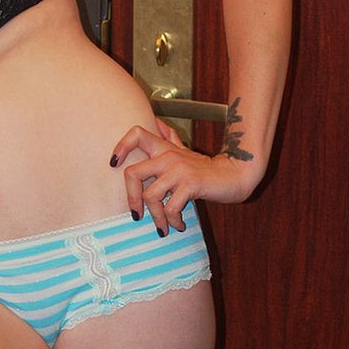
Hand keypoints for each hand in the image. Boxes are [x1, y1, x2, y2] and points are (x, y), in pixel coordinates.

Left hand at [109, 123, 256, 235]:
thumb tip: (155, 121)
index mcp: (163, 149)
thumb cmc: (206, 168)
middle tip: (137, 215)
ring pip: (150, 196)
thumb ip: (169, 138)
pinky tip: (179, 225)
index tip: (113, 163)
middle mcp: (168, 157)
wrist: (235, 175)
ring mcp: (178, 170)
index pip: (136, 134)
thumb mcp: (184, 151)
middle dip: (131, 199)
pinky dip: (172, 220)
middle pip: (132, 174)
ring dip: (156, 217)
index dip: (120, 147)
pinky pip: (170, 207)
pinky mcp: (190, 184)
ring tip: (164, 227)